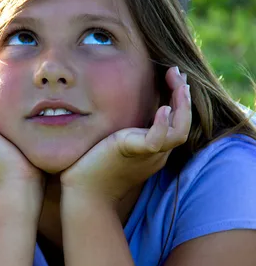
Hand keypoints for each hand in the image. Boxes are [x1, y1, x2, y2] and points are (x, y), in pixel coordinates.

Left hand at [60, 67, 191, 205]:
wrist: (82, 194)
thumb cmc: (91, 169)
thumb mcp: (111, 142)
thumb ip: (121, 127)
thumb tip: (114, 104)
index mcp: (152, 150)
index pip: (176, 122)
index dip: (178, 98)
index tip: (170, 76)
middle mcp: (156, 154)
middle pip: (183, 123)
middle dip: (183, 95)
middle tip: (176, 71)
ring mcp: (148, 155)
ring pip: (180, 131)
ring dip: (182, 105)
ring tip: (178, 82)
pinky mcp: (134, 153)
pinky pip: (158, 140)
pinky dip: (164, 124)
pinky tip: (163, 108)